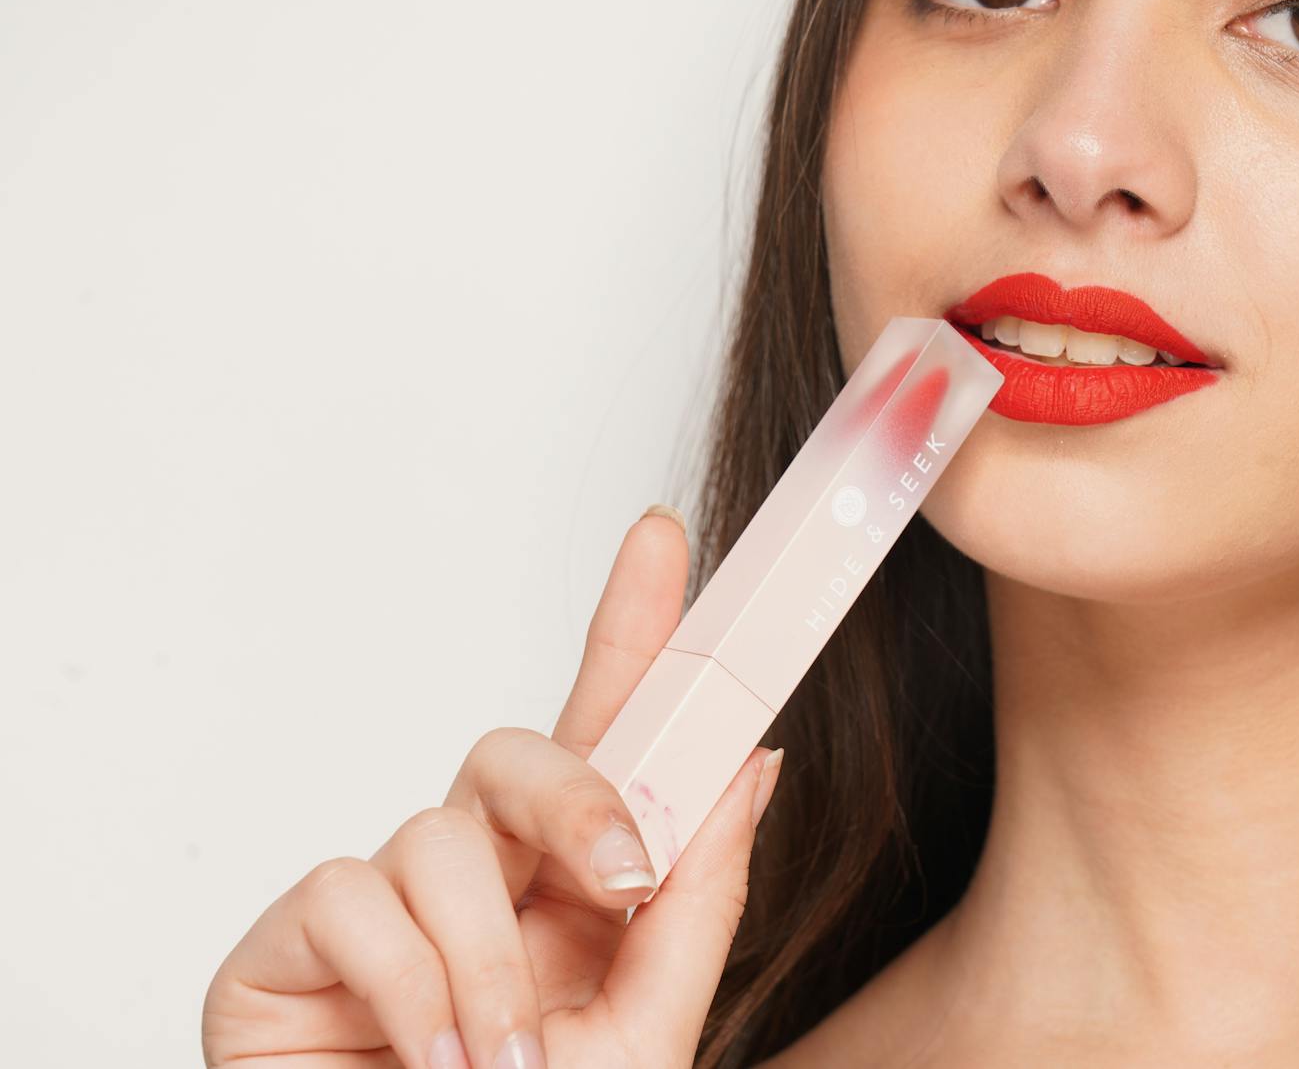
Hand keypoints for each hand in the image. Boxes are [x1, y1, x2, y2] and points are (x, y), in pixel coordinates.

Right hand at [202, 508, 783, 1067]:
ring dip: (488, 957)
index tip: (667, 539)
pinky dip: (410, 983)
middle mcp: (479, 877)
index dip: (635, 630)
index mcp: (571, 889)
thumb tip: (752, 764)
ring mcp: (382, 903)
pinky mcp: (289, 941)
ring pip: (439, 831)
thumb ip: (699, 899)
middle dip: (578, 795)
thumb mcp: (647, 1029)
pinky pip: (353, 893)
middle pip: (516, 750)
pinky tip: (425, 1056)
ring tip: (495, 1058)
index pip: (606, 734)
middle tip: (624, 879)